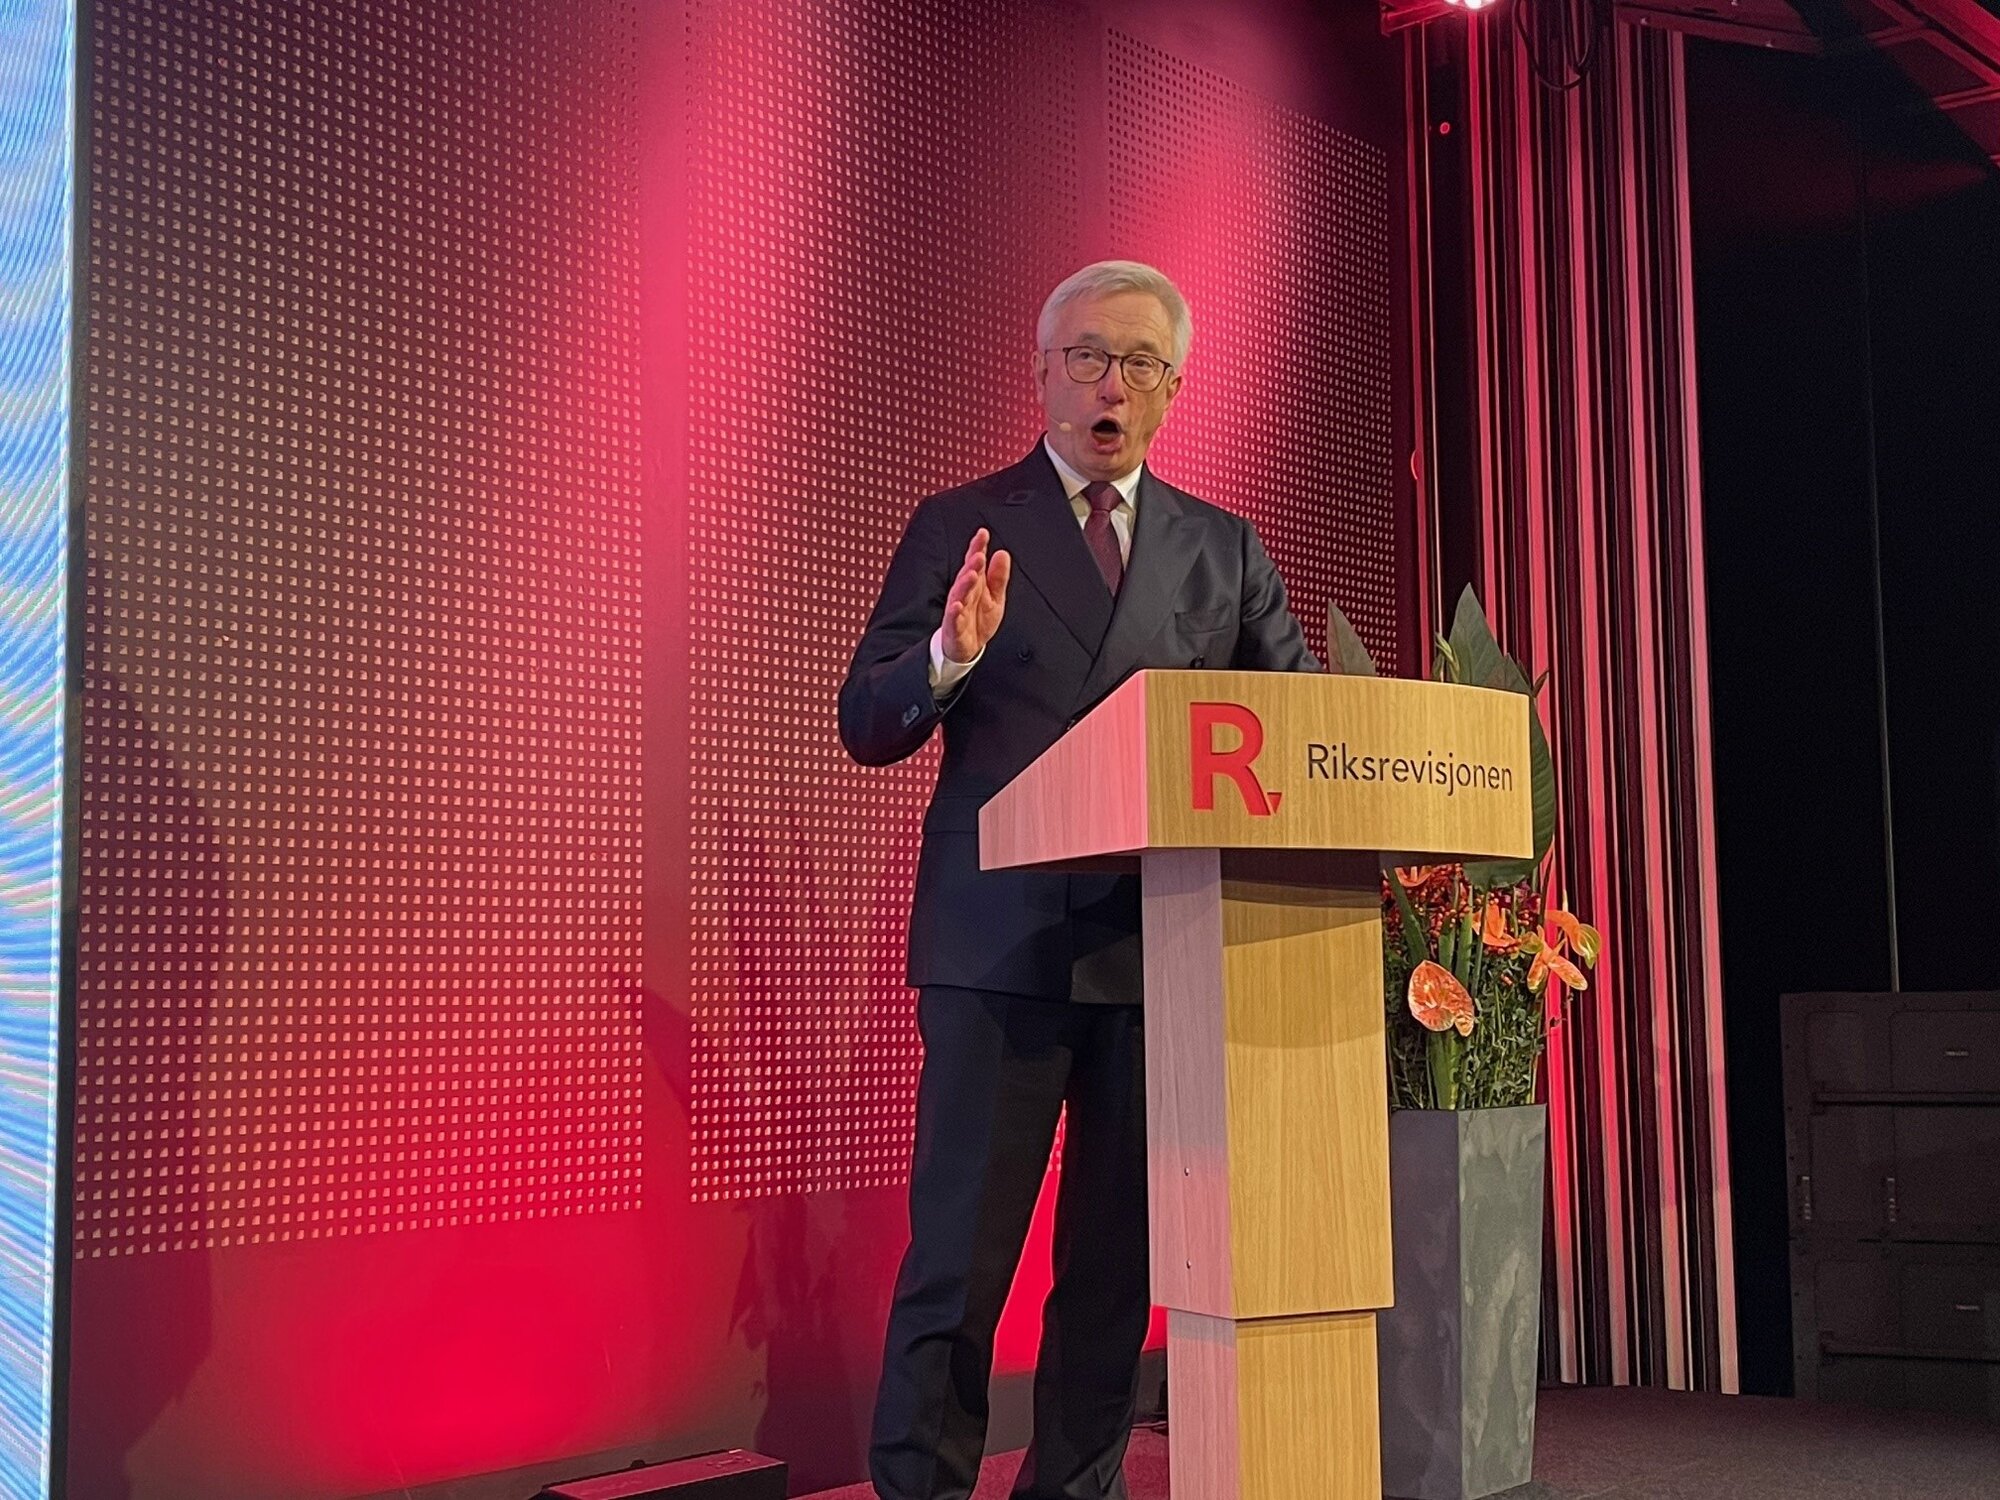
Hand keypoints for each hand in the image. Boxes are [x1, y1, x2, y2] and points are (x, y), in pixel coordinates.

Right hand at [942, 527, 1009, 663]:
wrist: (968, 648)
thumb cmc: (978, 620)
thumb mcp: (995, 597)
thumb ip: (999, 576)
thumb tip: (1002, 554)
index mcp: (975, 584)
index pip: (975, 562)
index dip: (978, 547)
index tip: (983, 533)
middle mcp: (964, 593)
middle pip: (967, 575)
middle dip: (972, 565)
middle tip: (979, 555)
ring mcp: (957, 609)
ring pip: (959, 594)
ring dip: (964, 584)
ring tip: (971, 575)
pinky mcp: (954, 626)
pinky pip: (953, 618)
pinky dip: (954, 611)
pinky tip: (956, 605)